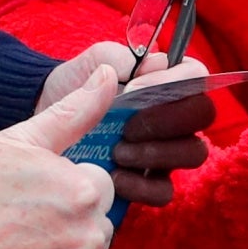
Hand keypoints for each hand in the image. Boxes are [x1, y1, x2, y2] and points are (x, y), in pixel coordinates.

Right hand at [0, 69, 120, 248]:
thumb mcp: (17, 142)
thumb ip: (73, 111)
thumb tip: (112, 75)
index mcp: (85, 193)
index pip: (97, 188)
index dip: (61, 189)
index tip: (26, 197)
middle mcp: (90, 241)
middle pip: (93, 229)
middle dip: (65, 226)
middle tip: (15, 226)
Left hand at [38, 44, 213, 205]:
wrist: (44, 117)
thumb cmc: (74, 85)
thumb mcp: (92, 62)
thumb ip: (121, 58)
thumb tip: (154, 64)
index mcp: (166, 81)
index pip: (197, 76)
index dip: (174, 83)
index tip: (135, 89)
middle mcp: (175, 115)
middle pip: (203, 114)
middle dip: (167, 121)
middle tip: (128, 127)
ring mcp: (167, 150)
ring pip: (192, 153)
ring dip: (156, 153)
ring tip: (118, 152)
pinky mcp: (150, 182)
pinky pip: (165, 191)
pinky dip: (142, 187)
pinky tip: (115, 178)